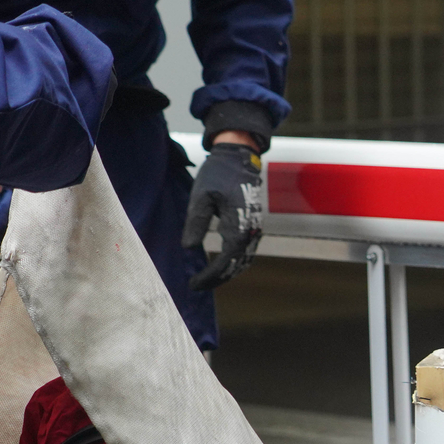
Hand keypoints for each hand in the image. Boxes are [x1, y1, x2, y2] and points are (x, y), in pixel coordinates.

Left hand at [182, 139, 265, 290]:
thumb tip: (189, 248)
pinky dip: (233, 263)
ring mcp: (254, 228)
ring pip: (243, 260)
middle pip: (236, 265)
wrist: (239, 157)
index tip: (193, 284)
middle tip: (196, 286)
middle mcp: (251, 231)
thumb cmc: (218, 174)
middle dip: (217, 279)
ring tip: (207, 280)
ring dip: (226, 272)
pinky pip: (246, 252)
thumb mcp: (201, 196)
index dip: (210, 275)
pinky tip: (220, 265)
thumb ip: (196, 222)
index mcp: (239, 225)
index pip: (225, 260)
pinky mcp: (253, 225)